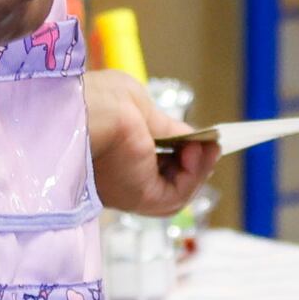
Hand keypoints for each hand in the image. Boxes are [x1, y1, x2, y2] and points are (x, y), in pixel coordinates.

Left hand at [86, 67, 214, 216]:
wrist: (87, 113)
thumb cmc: (100, 100)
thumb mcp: (137, 105)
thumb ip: (164, 126)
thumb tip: (188, 138)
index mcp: (111, 154)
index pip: (149, 162)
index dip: (176, 152)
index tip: (198, 139)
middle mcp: (119, 177)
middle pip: (167, 180)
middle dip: (194, 163)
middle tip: (211, 144)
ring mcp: (130, 190)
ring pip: (177, 189)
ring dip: (199, 168)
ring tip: (210, 145)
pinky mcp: (143, 198)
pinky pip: (179, 192)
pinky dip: (196, 173)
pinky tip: (198, 151)